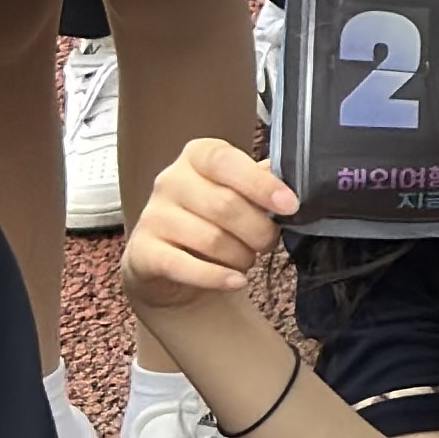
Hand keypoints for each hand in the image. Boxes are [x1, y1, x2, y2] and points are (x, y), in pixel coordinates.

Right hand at [118, 138, 300, 316]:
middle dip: (258, 230)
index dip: (261, 184)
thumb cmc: (213, 221)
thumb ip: (263, 183)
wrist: (170, 265)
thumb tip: (296, 183)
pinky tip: (236, 281)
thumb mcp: (237, 194)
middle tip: (268, 242)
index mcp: (197, 156)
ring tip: (247, 260)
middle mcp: (170, 181)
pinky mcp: (142, 252)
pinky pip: (183, 266)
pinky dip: (216, 277)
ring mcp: (152, 216)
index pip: (227, 161)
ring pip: (210, 238)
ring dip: (241, 256)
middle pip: (225, 204)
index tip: (290, 205)